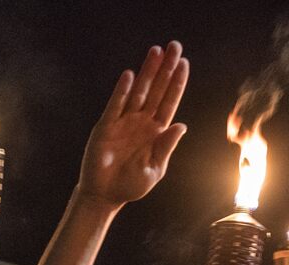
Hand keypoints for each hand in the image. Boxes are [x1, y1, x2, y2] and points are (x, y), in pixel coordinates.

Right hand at [77, 41, 189, 207]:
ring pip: (138, 91)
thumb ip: (165, 147)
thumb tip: (181, 125)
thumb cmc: (131, 185)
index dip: (177, 82)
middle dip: (165, 68)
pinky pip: (115, 105)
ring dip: (147, 72)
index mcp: (157, 132)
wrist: (104, 194)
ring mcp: (124, 122)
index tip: (184, 63)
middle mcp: (142, 122)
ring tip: (155, 51)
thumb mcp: (154, 169)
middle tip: (174, 46)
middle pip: (157, 90)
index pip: (170, 101)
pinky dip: (122, 90)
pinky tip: (130, 76)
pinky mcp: (106, 126)